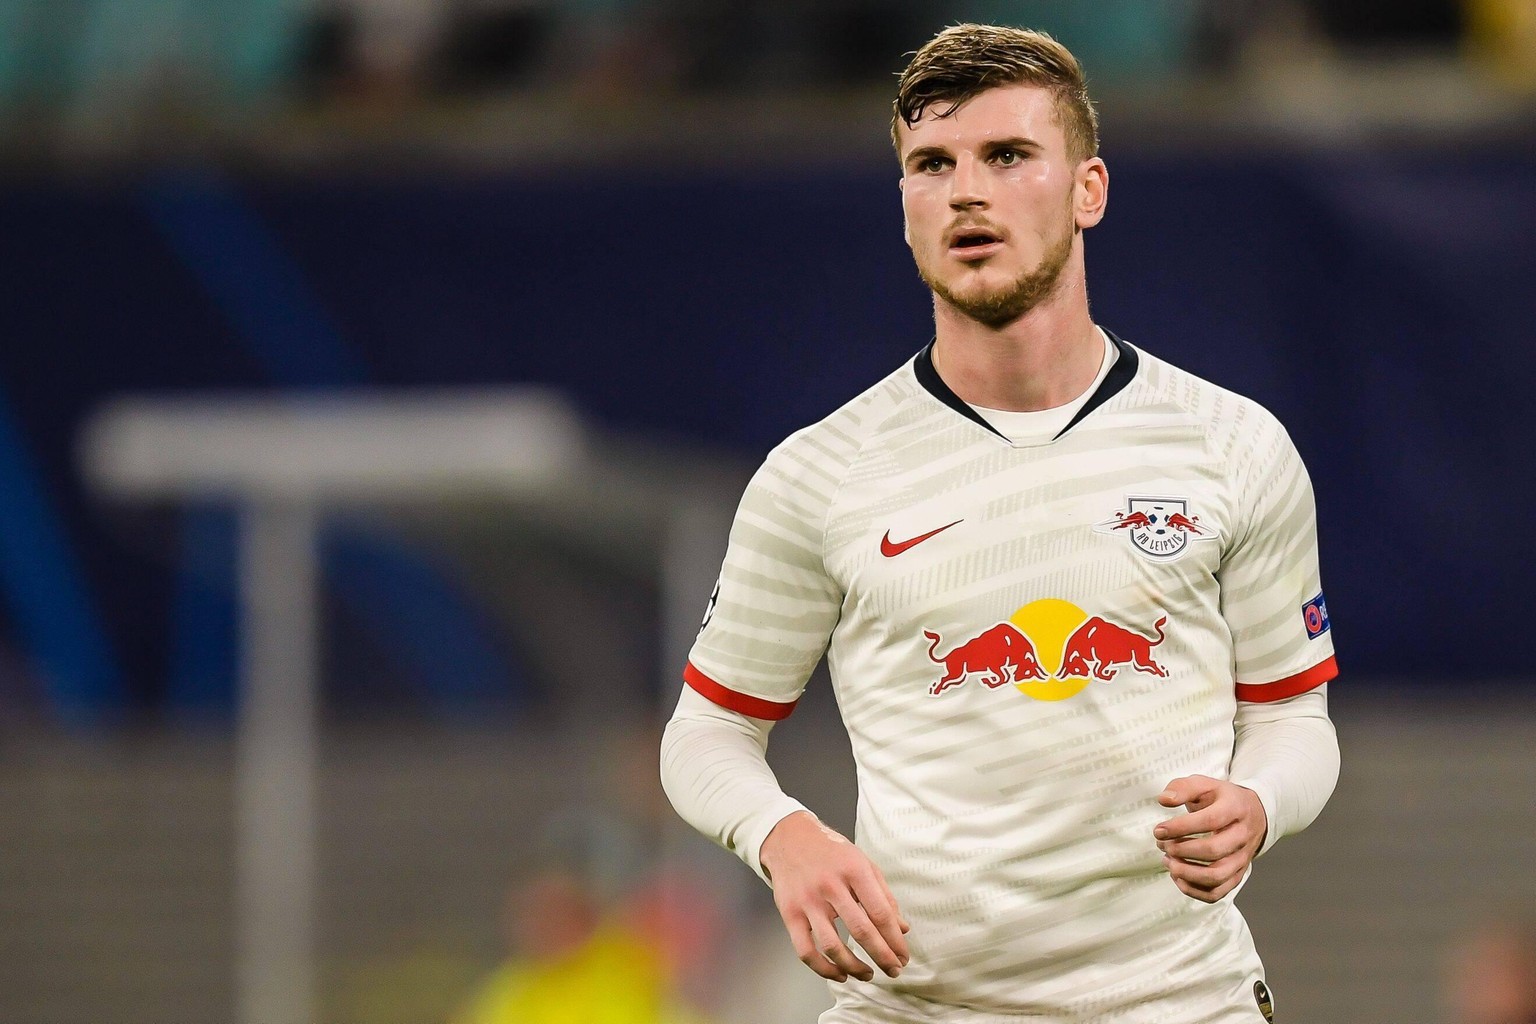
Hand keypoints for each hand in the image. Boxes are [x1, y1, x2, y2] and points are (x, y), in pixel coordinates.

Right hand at [759, 811, 910, 982]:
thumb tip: (902, 928)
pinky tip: (839, 974)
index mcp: (854, 870)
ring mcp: (807, 901)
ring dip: (854, 967)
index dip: (895, 940)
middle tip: (894, 970)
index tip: (903, 956)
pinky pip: (805, 950)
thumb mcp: (863, 863)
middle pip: (861, 930)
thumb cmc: (831, 853)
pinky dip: (823, 969)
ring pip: (832, 945)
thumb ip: (883, 896)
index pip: (880, 913)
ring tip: (868, 974)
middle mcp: (830, 886)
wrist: (788, 839)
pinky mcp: (789, 914)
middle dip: (882, 956)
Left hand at [1154, 775, 1267, 902]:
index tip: (1158, 830)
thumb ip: (1182, 787)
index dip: (1181, 827)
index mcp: (1235, 809)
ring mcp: (1242, 858)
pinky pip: (1218, 892)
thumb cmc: (1222, 799)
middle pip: (1214, 851)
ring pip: (1217, 877)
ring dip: (1186, 873)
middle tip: (1163, 845)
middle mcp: (1242, 836)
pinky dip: (1194, 890)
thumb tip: (1164, 800)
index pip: (1210, 821)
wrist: (1254, 814)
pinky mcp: (1237, 875)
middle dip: (1182, 850)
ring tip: (1168, 861)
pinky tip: (1178, 876)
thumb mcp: (1204, 784)